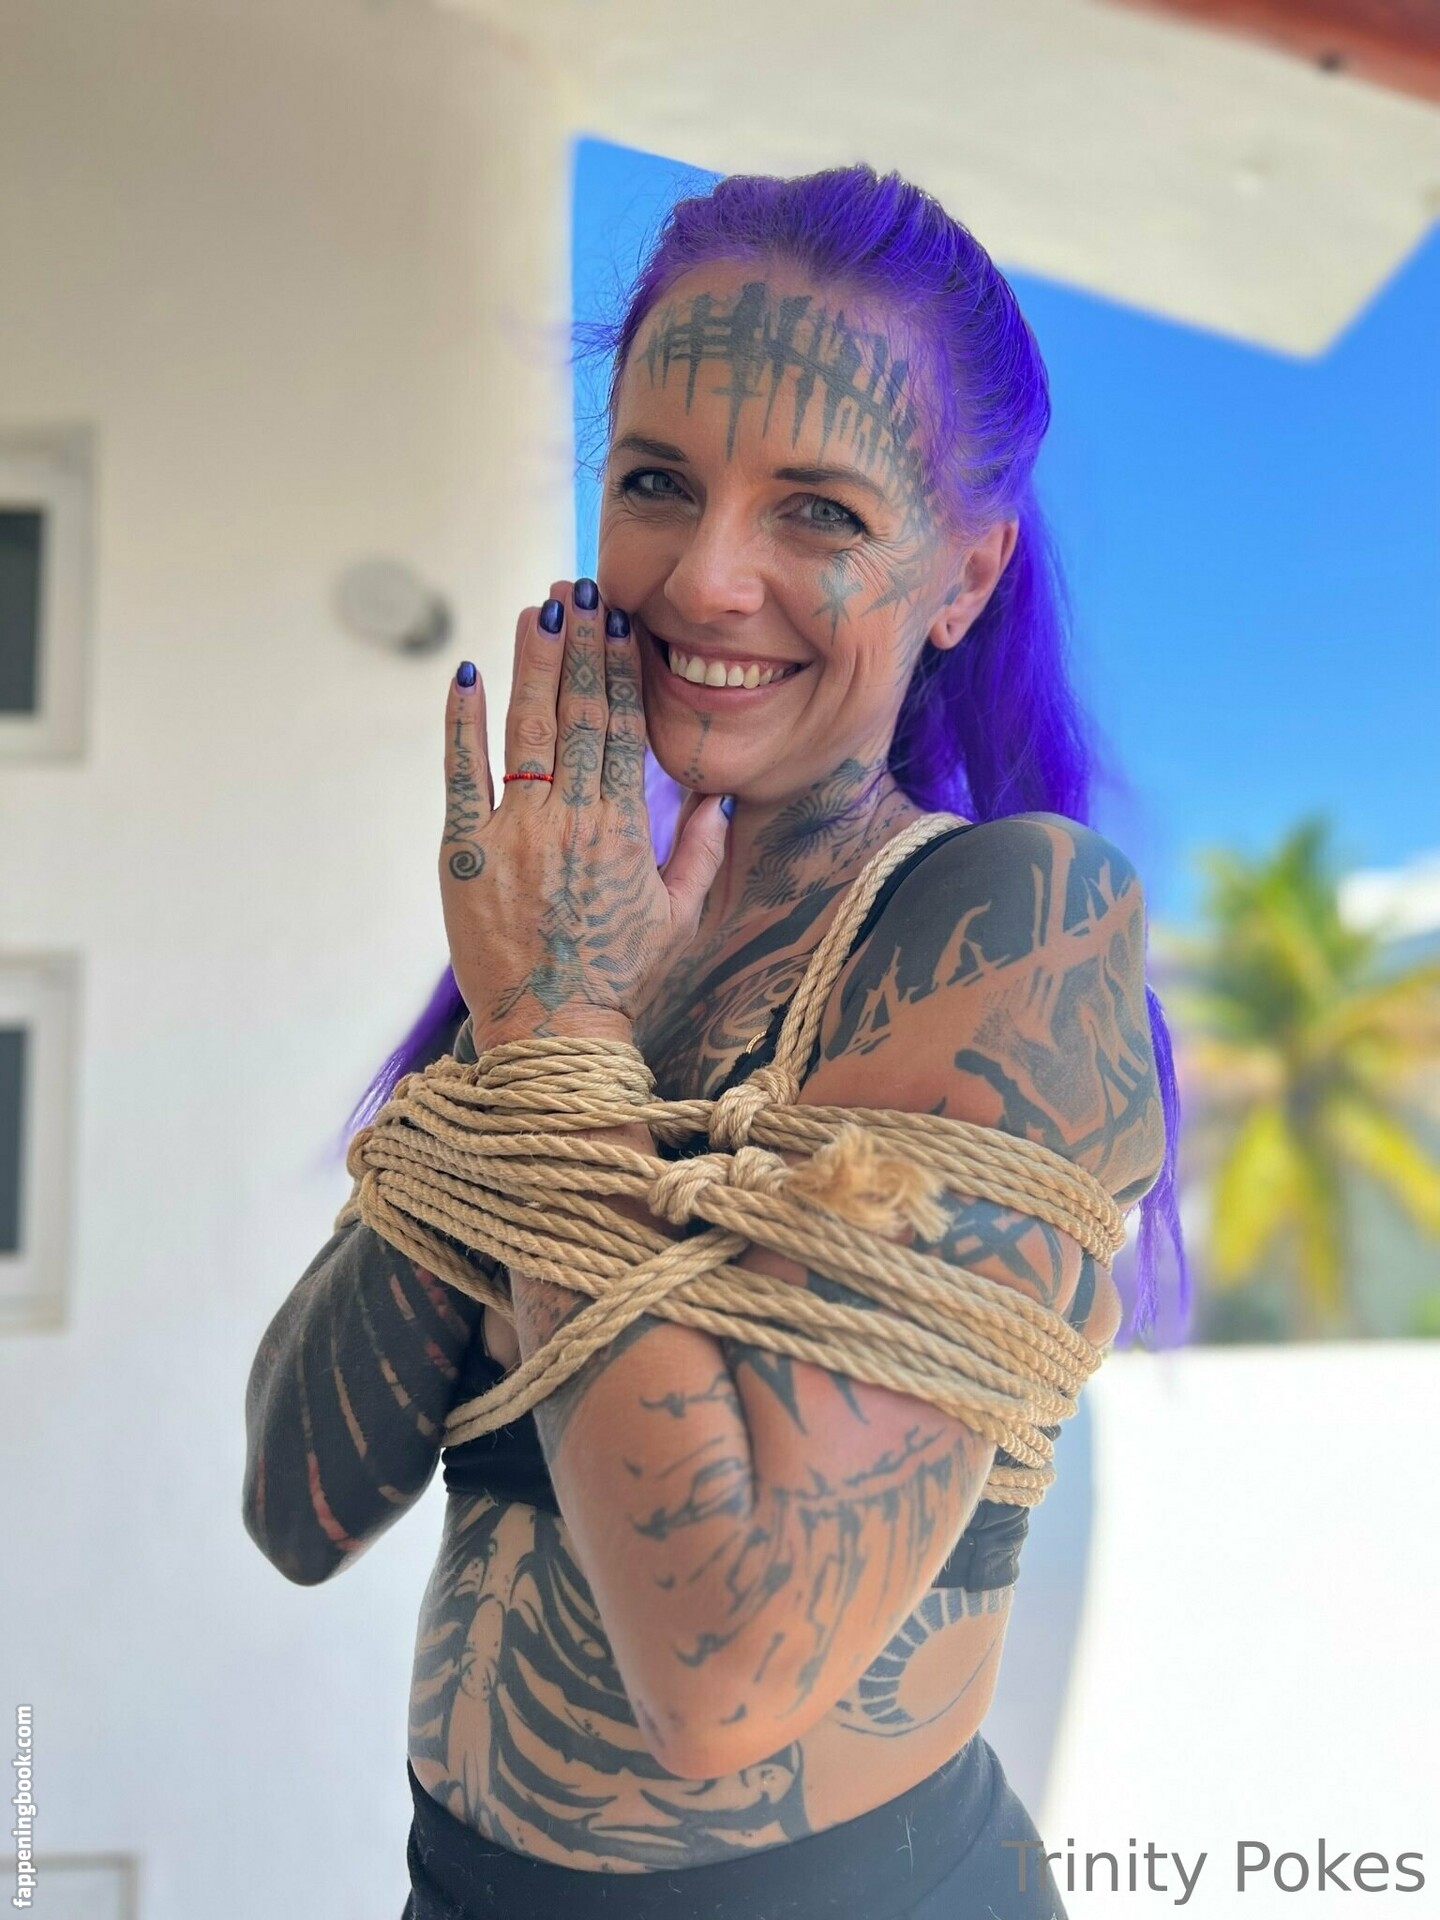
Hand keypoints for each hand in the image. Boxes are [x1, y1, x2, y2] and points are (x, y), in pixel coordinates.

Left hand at [439, 577, 730, 1048]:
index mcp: (623, 830)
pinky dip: (463, 722)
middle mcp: (572, 820)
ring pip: (526, 729)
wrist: (555, 1032)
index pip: (621, 727)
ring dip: (531, 662)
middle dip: (578, 644)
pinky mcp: (466, 854)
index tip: (617, 619)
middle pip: (577, 713)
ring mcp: (516, 834)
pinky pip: (461, 775)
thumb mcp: (678, 916)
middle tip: (577, 587)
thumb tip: (721, 794)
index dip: (618, 666)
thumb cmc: (621, 977)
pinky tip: (468, 673)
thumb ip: (700, 850)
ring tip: (537, 609)